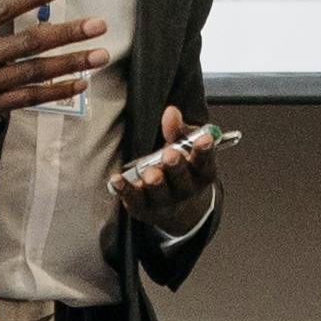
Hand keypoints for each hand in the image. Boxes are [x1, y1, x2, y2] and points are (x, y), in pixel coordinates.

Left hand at [115, 104, 221, 226]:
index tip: (204, 139)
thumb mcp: (184, 147)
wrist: (177, 207)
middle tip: (170, 155)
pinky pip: (134, 199)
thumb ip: (178, 130)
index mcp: (201, 172)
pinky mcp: (144, 208)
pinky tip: (117, 179)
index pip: (204, 161)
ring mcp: (166, 202)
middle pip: (181, 178)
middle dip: (176, 166)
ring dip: (155, 182)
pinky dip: (124, 189)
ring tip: (150, 173)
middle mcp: (186, 190)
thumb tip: (171, 112)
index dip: (204, 150)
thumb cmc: (181, 169)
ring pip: (160, 192)